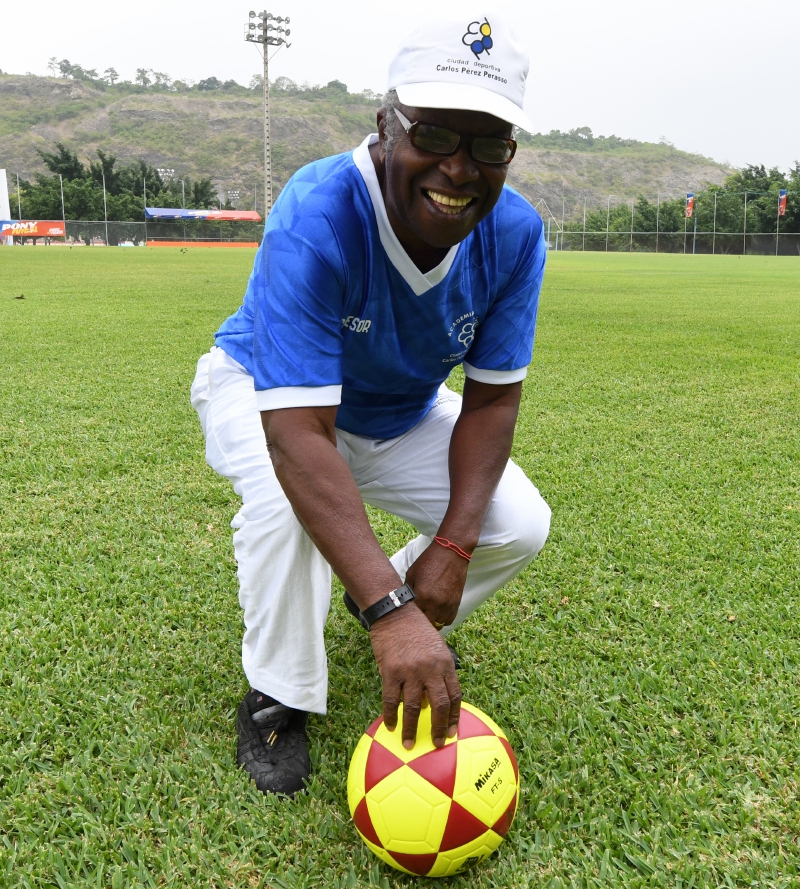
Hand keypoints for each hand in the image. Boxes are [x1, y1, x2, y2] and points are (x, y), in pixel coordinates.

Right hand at [370, 604, 461, 748]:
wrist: (394, 613)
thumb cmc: (415, 629)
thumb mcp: (435, 647)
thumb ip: (438, 671)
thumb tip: (433, 701)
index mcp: (445, 663)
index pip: (455, 695)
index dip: (455, 716)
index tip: (453, 732)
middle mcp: (431, 669)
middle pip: (440, 706)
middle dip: (440, 728)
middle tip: (438, 744)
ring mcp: (411, 671)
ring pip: (415, 708)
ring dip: (412, 729)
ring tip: (409, 743)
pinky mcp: (391, 672)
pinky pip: (392, 700)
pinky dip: (391, 716)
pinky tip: (390, 726)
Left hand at [404, 540, 468, 627]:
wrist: (451, 553)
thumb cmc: (429, 561)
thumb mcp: (411, 573)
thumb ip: (406, 589)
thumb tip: (402, 601)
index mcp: (422, 596)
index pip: (413, 616)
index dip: (409, 616)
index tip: (407, 615)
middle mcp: (435, 604)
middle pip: (426, 624)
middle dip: (421, 621)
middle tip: (417, 616)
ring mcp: (447, 605)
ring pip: (439, 624)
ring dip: (433, 621)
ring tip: (429, 613)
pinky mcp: (456, 603)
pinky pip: (449, 620)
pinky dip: (443, 618)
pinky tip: (438, 611)